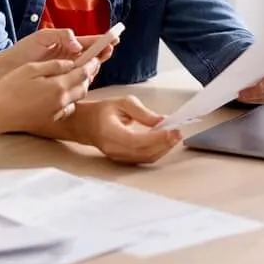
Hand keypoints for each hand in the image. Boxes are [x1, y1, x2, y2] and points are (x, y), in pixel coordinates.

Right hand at [0, 27, 116, 104]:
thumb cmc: (10, 88)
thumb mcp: (31, 69)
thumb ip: (54, 66)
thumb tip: (70, 64)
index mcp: (59, 86)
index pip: (83, 73)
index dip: (91, 63)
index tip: (95, 57)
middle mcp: (62, 100)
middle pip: (84, 87)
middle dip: (88, 76)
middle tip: (87, 66)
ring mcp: (57, 111)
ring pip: (77, 98)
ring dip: (79, 87)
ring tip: (75, 78)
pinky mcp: (51, 118)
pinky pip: (68, 107)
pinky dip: (70, 99)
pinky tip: (62, 94)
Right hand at [47, 96, 182, 164]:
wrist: (85, 125)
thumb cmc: (102, 112)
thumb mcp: (121, 103)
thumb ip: (142, 112)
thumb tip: (162, 121)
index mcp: (108, 132)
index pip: (135, 140)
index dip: (156, 138)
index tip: (171, 130)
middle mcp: (113, 148)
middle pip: (143, 152)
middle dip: (164, 143)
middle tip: (177, 132)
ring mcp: (118, 157)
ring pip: (146, 158)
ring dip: (163, 148)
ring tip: (174, 136)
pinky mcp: (124, 160)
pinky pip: (144, 159)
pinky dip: (157, 151)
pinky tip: (164, 142)